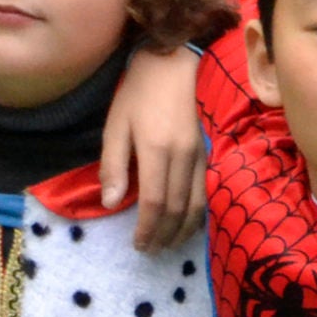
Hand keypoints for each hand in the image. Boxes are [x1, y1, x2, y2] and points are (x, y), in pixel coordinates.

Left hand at [102, 44, 206, 249]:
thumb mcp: (115, 126)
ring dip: (182, 230)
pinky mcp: (206, 154)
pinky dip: (196, 214)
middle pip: (176, 208)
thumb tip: (111, 203)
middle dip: (163, 235)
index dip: (147, 228)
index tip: (138, 244)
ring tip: (168, 244)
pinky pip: (205, 192)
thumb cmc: (137, 94)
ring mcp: (199, 156)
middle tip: (150, 250)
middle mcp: (182, 157)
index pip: (154, 202)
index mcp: (157, 150)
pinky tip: (186, 223)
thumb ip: (113, 165)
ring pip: (196, 205)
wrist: (172, 66)